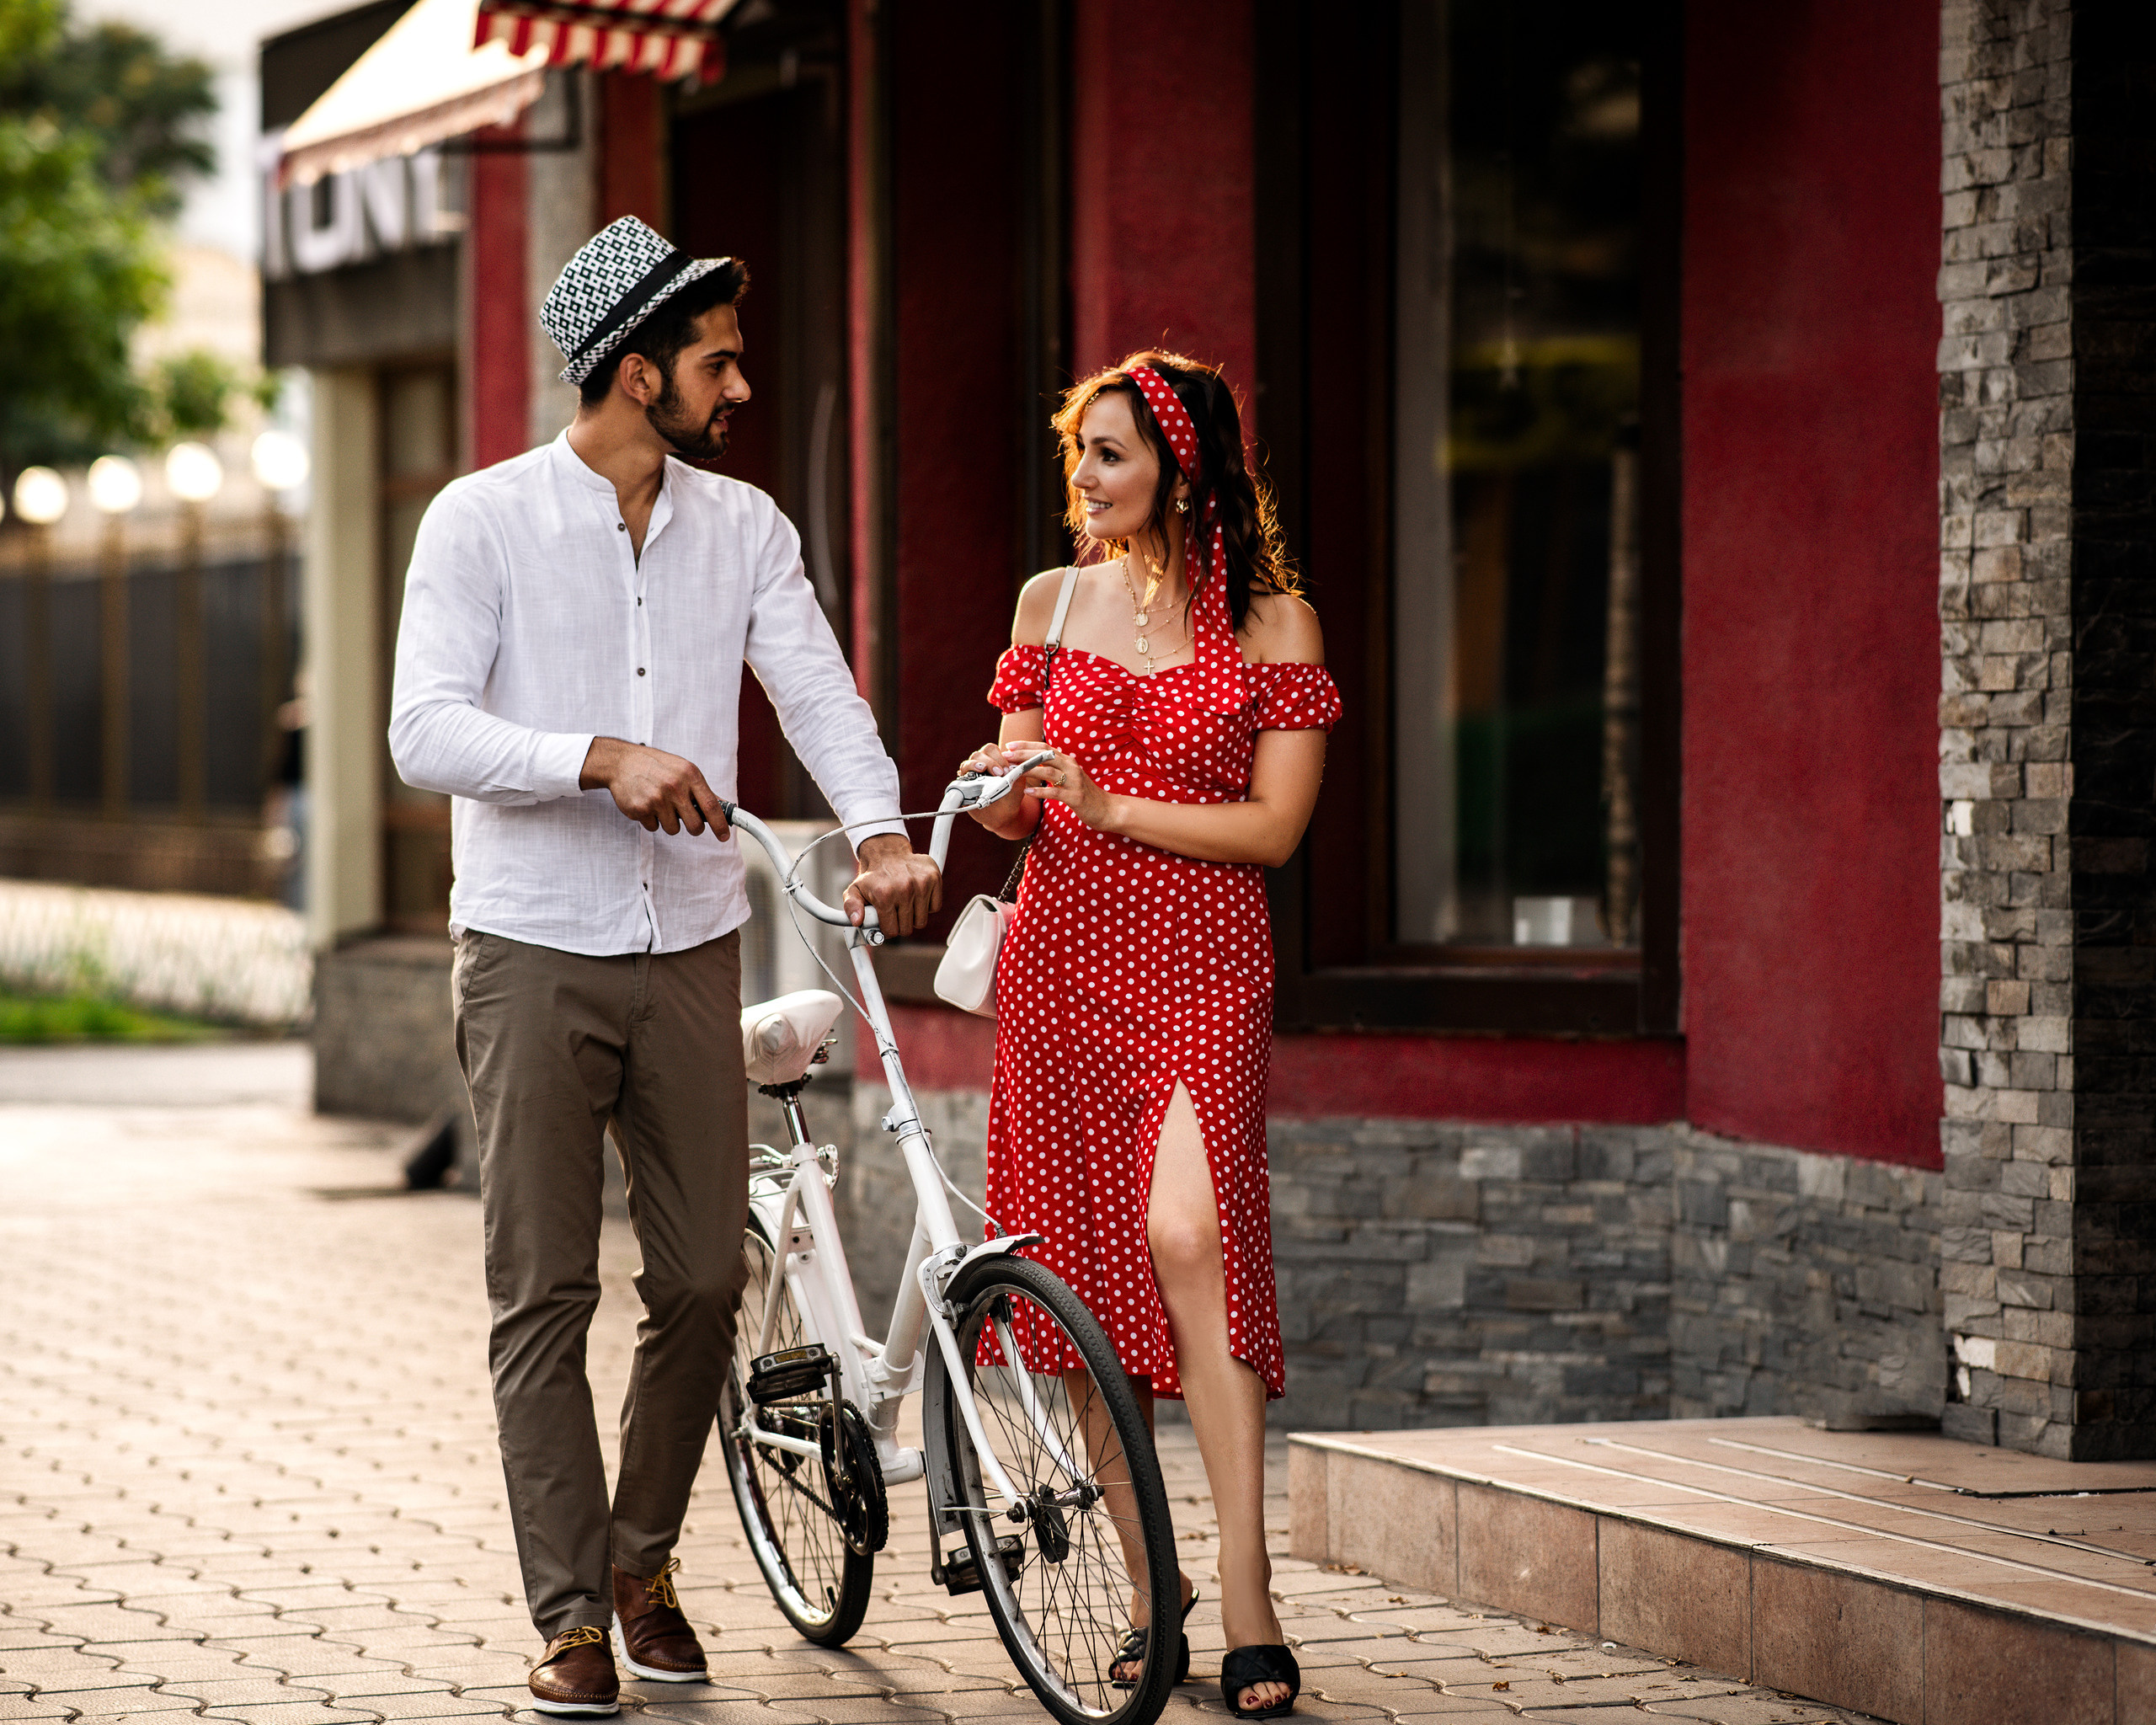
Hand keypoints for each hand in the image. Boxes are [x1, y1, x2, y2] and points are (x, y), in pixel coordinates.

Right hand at [581, 737, 729, 837]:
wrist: (622, 762)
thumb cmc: (656, 766)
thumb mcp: (683, 769)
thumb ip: (701, 789)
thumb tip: (723, 806)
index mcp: (689, 775)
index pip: (711, 805)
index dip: (720, 824)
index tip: (724, 836)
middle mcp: (674, 787)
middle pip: (695, 825)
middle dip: (694, 827)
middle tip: (687, 819)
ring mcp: (656, 799)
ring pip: (673, 829)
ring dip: (669, 822)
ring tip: (661, 803)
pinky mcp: (640, 809)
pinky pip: (654, 827)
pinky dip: (652, 820)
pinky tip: (647, 803)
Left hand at [845, 833, 941, 936]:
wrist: (887, 853)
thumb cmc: (873, 876)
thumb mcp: (854, 891)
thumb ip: (851, 907)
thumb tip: (857, 921)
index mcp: (884, 895)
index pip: (892, 931)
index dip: (887, 929)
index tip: (885, 921)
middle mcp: (904, 889)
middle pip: (907, 929)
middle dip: (899, 924)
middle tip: (894, 912)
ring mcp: (921, 883)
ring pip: (921, 920)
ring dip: (913, 916)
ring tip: (904, 903)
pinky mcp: (934, 878)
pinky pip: (935, 907)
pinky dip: (927, 905)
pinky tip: (916, 896)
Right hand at [958, 741, 1042, 837]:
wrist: (1004, 815)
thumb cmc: (1011, 796)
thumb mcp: (1019, 783)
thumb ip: (1018, 770)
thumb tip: (1014, 760)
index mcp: (994, 760)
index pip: (991, 749)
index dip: (999, 757)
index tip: (1007, 769)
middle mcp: (981, 765)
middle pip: (979, 753)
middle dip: (989, 761)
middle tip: (999, 773)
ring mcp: (971, 775)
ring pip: (968, 762)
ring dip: (975, 765)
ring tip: (983, 770)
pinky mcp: (964, 785)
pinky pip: (960, 776)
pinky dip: (966, 775)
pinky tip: (973, 780)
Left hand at [1016, 746, 1110, 829]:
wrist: (1107, 809)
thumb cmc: (1086, 794)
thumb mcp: (1070, 778)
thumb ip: (1055, 770)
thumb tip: (1035, 766)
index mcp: (1068, 761)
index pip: (1044, 747)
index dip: (1026, 745)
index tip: (1009, 745)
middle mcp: (1071, 767)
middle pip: (1044, 755)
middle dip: (1022, 755)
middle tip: (1005, 755)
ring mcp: (1074, 781)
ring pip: (1048, 771)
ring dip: (1028, 771)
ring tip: (1012, 772)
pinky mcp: (1075, 797)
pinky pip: (1055, 792)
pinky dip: (1040, 791)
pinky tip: (1027, 792)